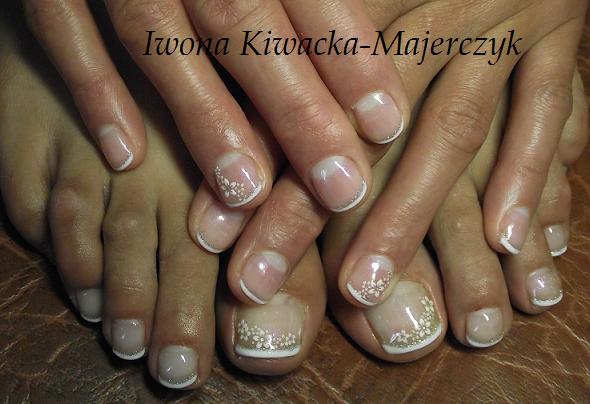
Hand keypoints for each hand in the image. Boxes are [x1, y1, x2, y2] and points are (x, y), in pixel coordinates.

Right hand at [22, 0, 409, 211]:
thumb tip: (358, 37)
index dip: (350, 59)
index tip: (385, 126)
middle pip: (248, 27)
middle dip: (297, 112)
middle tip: (340, 188)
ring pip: (161, 40)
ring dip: (206, 120)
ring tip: (247, 194)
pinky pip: (63, 29)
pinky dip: (94, 90)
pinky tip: (126, 158)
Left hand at [189, 0, 587, 306]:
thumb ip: (299, 38)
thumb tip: (235, 112)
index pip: (301, 92)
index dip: (256, 163)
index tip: (213, 236)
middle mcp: (431, 8)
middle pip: (362, 125)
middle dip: (310, 214)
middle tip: (258, 282)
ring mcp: (499, 20)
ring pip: (449, 129)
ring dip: (409, 215)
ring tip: (367, 291)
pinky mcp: (556, 32)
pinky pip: (547, 106)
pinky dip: (526, 173)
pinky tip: (506, 241)